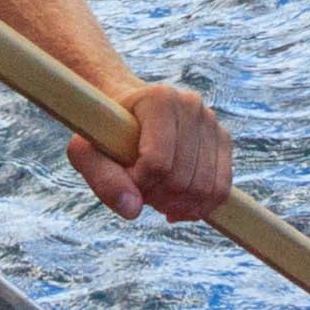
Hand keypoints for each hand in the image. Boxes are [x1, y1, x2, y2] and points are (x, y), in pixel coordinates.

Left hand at [67, 80, 232, 223]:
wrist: (129, 114)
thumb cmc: (105, 134)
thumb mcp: (87, 153)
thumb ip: (104, 180)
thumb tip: (132, 210)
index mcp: (160, 100)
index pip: (157, 163)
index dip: (138, 184)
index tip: (125, 179)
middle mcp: (192, 105)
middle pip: (182, 179)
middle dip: (157, 197)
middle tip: (139, 191)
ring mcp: (211, 123)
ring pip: (205, 188)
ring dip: (177, 206)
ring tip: (156, 197)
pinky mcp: (223, 141)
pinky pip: (220, 190)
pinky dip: (198, 208)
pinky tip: (176, 206)